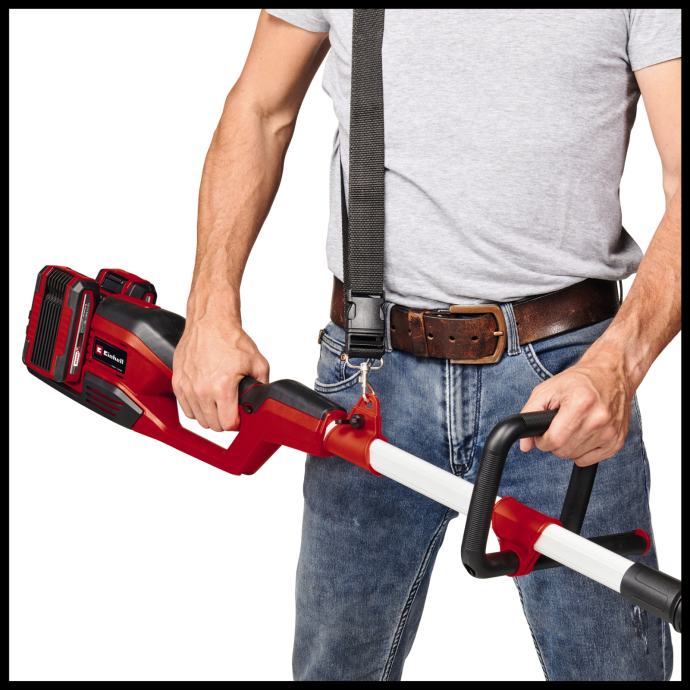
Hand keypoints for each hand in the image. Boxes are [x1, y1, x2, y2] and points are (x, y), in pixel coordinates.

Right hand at [172, 318, 268, 431]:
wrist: (210, 322)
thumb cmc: (230, 338)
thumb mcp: (257, 362)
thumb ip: (262, 385)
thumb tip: (262, 400)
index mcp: (222, 387)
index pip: (227, 424)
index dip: (236, 423)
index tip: (238, 417)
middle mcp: (202, 390)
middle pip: (213, 425)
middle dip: (224, 420)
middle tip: (230, 409)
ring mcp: (187, 387)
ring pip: (198, 419)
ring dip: (209, 415)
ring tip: (218, 404)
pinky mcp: (178, 382)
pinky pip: (185, 408)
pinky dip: (195, 407)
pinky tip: (205, 399)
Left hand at [519, 350, 633, 465]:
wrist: (610, 375)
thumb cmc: (577, 381)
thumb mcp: (546, 390)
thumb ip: (529, 414)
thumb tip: (525, 445)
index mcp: (581, 404)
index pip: (554, 440)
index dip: (543, 440)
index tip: (544, 432)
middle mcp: (599, 419)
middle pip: (564, 451)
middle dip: (554, 442)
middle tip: (558, 426)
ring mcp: (611, 432)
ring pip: (575, 457)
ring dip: (568, 446)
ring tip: (572, 425)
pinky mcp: (617, 441)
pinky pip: (589, 459)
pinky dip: (582, 451)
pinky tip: (583, 433)